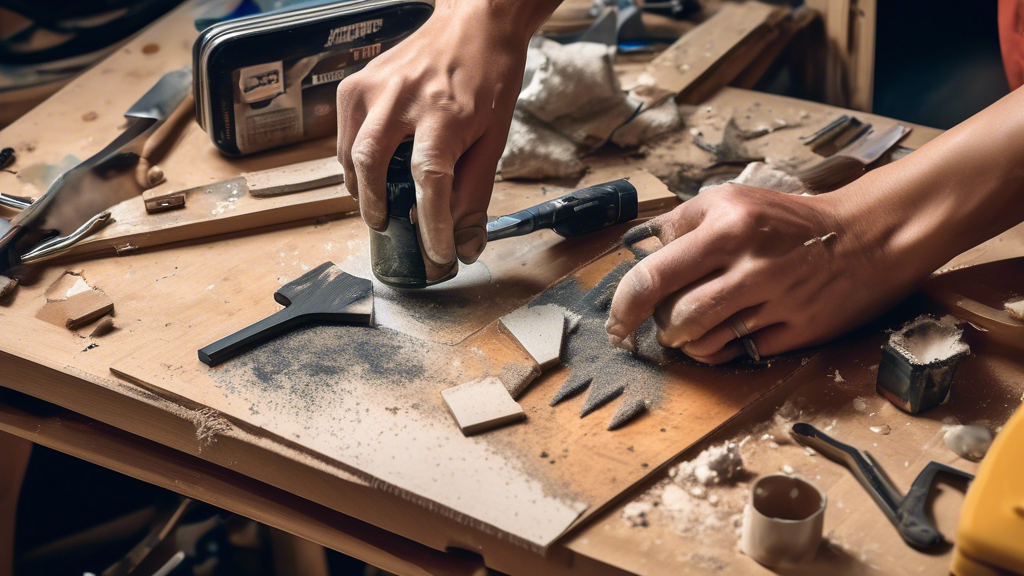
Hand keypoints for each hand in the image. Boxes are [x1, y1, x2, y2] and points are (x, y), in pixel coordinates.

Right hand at [336, 3, 536, 266]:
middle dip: (376, 208)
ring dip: (360, 188)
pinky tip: (369, 171)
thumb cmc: (488, 81)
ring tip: (378, 204)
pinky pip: (343, 135)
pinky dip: (351, 161)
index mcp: (445, 114)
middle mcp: (402, 98)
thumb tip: (466, 246)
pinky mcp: (355, 83)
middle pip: (371, 166)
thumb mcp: (494, 139)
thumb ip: (476, 193)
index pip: (431, 182)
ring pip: (348, 154)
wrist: (473, 24)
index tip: (438, 256)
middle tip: (388, 229)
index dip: (432, 226)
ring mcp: (373, 88)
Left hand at [604, 183, 926, 363]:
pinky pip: (738, 353)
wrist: (867, 235)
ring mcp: (776, 301)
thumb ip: (683, 223)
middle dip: (657, 329)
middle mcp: (751, 264)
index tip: (616, 321)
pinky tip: (719, 338)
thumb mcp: (734, 200)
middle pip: (676, 317)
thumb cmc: (791, 220)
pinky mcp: (798, 330)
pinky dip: (717, 352)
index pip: (654, 275)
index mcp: (727, 226)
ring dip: (686, 343)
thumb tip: (641, 252)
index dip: (625, 305)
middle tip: (657, 327)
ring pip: (704, 341)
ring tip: (687, 332)